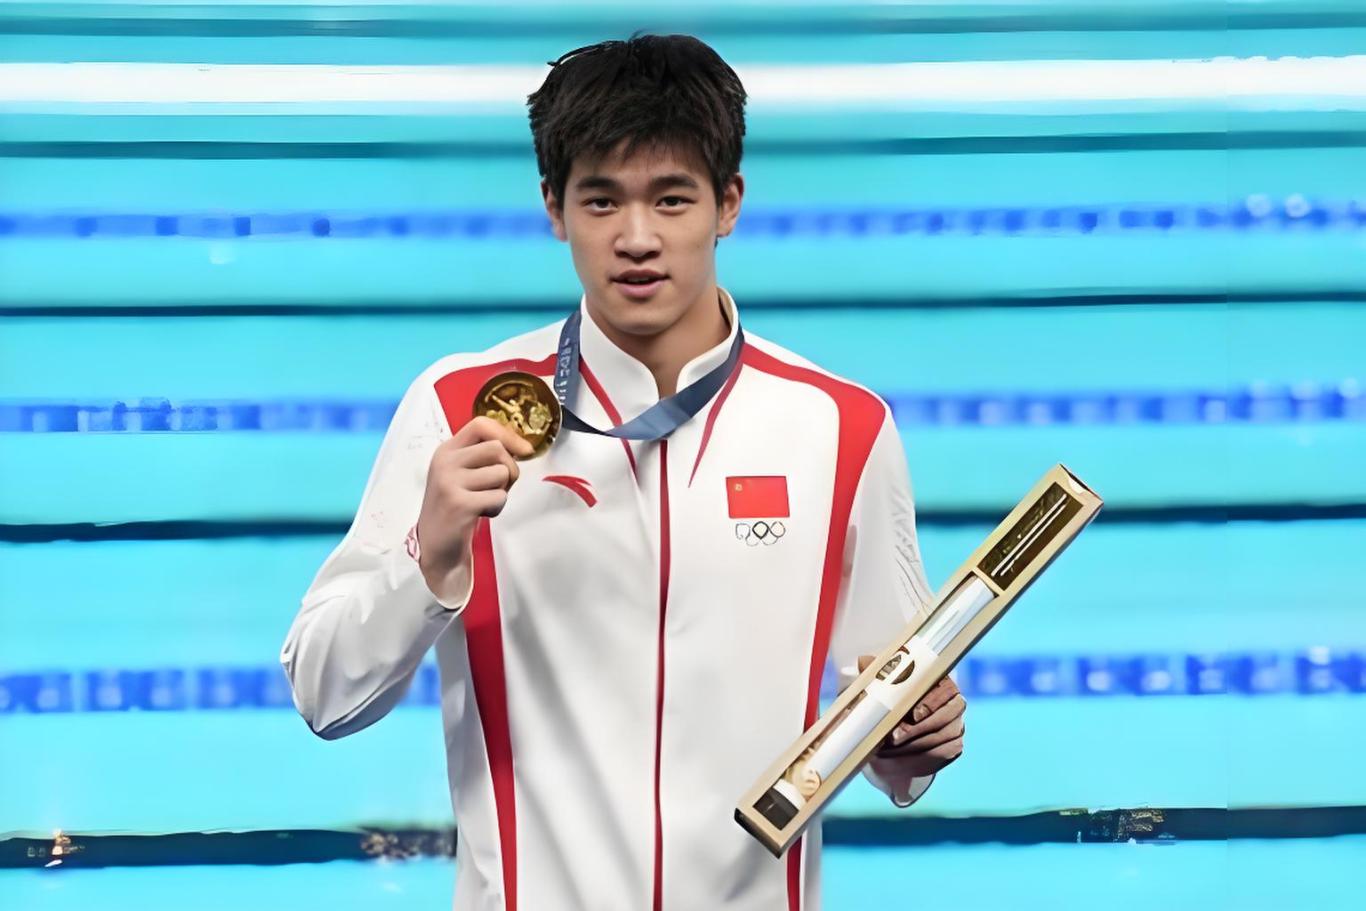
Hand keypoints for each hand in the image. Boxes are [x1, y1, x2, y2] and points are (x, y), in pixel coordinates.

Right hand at [415, 416, 532, 601]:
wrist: (436, 544)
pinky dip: (497, 508)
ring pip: (501, 473)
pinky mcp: (459, 504)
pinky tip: (481, 513)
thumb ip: (484, 456)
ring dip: (502, 491)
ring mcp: (449, 482)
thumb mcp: (462, 473)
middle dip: (510, 468)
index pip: (481, 424)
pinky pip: (498, 497)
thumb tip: (523, 447)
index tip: (523, 451)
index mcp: (446, 450)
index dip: (508, 435)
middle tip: (500, 486)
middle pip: (496, 448)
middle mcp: (445, 462)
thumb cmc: (457, 506)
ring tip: (485, 501)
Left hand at [855, 656, 965, 798]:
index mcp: (940, 682)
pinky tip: (897, 762)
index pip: (946, 690)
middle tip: (893, 737)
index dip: (931, 703)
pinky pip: (940, 757)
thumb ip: (874, 674)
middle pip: (944, 717)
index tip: (913, 714)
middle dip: (916, 730)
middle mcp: (954, 704)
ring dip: (913, 747)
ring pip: (941, 739)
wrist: (892, 736)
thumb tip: (862, 661)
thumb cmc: (886, 703)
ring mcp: (956, 727)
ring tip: (888, 751)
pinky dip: (917, 761)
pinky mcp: (953, 748)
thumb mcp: (879, 687)